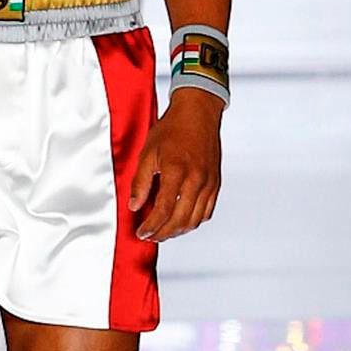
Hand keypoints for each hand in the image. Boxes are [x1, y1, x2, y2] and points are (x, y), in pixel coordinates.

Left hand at [128, 87, 222, 241]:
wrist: (198, 113)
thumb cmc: (173, 128)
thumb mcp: (148, 152)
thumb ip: (141, 182)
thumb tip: (135, 205)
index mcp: (177, 171)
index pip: (164, 210)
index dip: (151, 226)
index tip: (141, 233)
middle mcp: (196, 180)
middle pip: (180, 220)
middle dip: (163, 233)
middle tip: (150, 236)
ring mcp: (209, 183)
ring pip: (195, 220)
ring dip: (178, 230)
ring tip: (163, 231)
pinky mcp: (215, 183)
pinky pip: (206, 212)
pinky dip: (193, 221)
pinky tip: (181, 220)